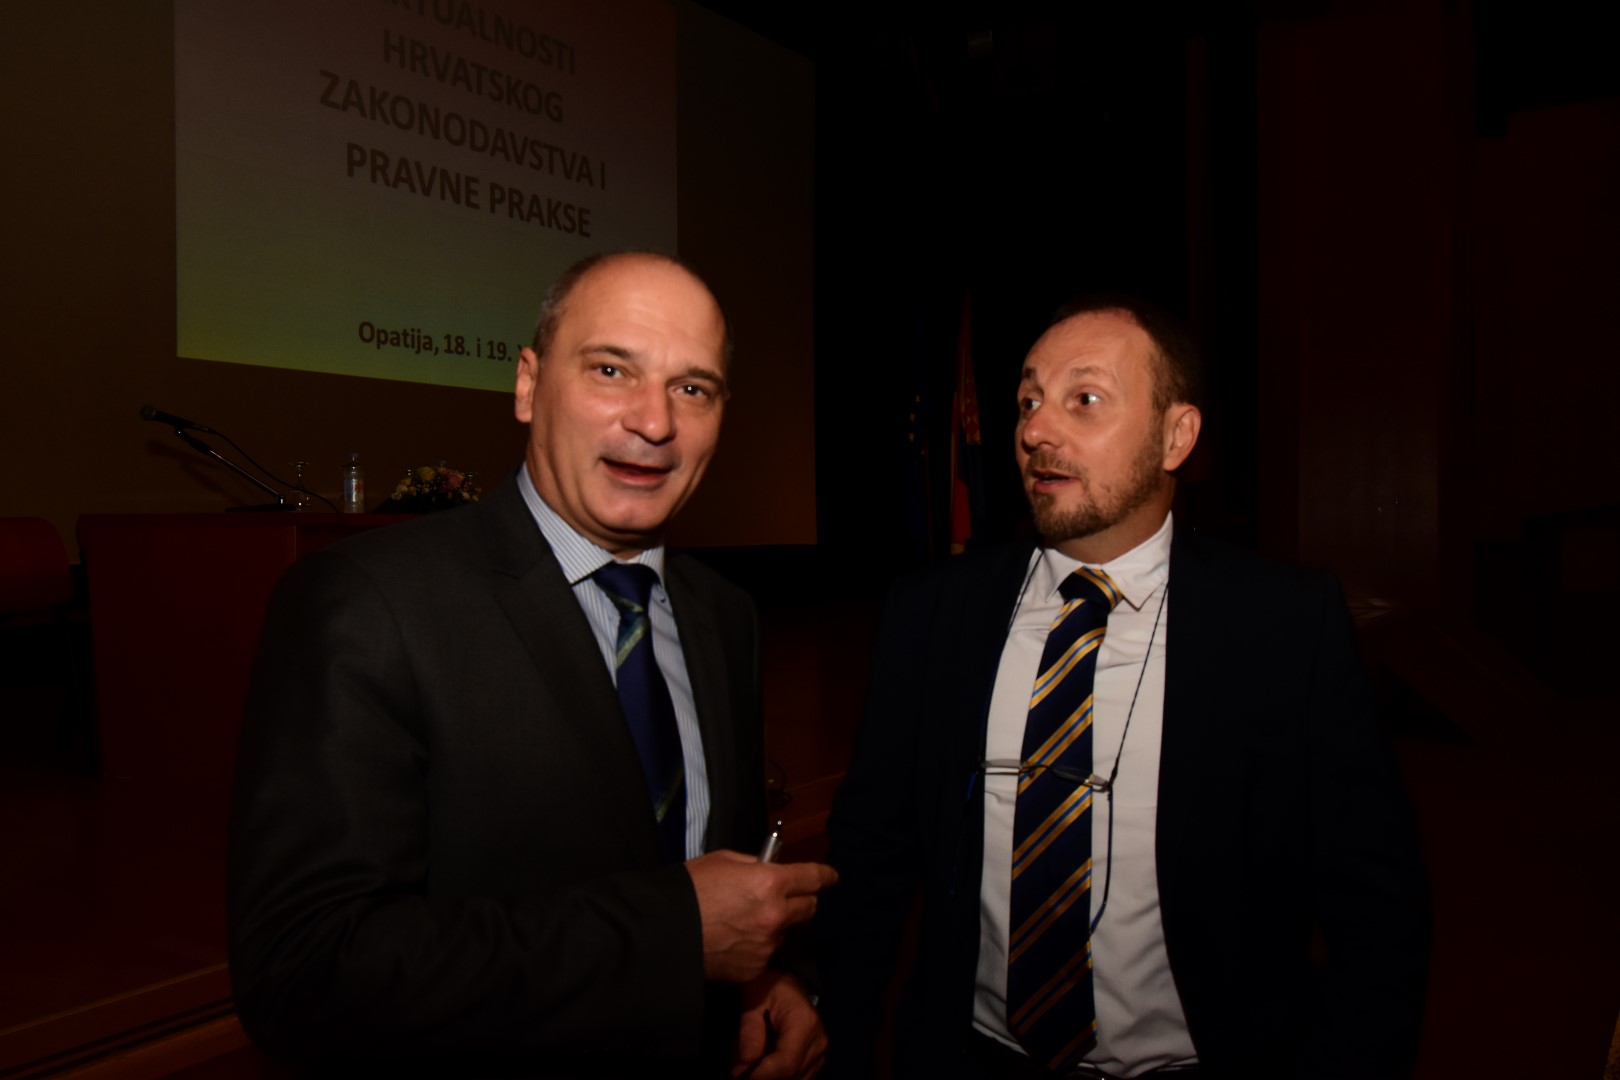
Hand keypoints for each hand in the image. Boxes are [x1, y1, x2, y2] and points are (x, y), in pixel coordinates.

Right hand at [686, 850, 837, 982]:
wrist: (664, 932)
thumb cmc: (690, 889)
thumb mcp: (724, 861)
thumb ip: (755, 865)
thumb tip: (769, 870)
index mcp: (771, 883)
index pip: (814, 878)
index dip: (825, 875)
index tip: (831, 876)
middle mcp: (776, 916)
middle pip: (810, 908)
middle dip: (802, 900)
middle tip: (786, 896)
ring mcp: (767, 945)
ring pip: (786, 932)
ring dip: (776, 924)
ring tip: (744, 920)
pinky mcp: (755, 967)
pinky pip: (766, 953)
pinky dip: (758, 946)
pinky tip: (734, 940)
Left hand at [732, 971, 825, 1078]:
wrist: (786, 984)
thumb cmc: (768, 986)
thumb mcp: (753, 998)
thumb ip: (750, 1029)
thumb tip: (747, 1061)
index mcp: (804, 1023)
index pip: (786, 1063)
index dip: (761, 1074)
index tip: (738, 1073)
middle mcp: (817, 1042)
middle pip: (791, 1075)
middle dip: (761, 1076)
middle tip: (738, 1068)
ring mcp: (819, 1053)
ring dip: (769, 1076)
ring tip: (750, 1063)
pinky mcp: (815, 1060)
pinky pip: (797, 1077)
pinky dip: (777, 1075)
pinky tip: (762, 1065)